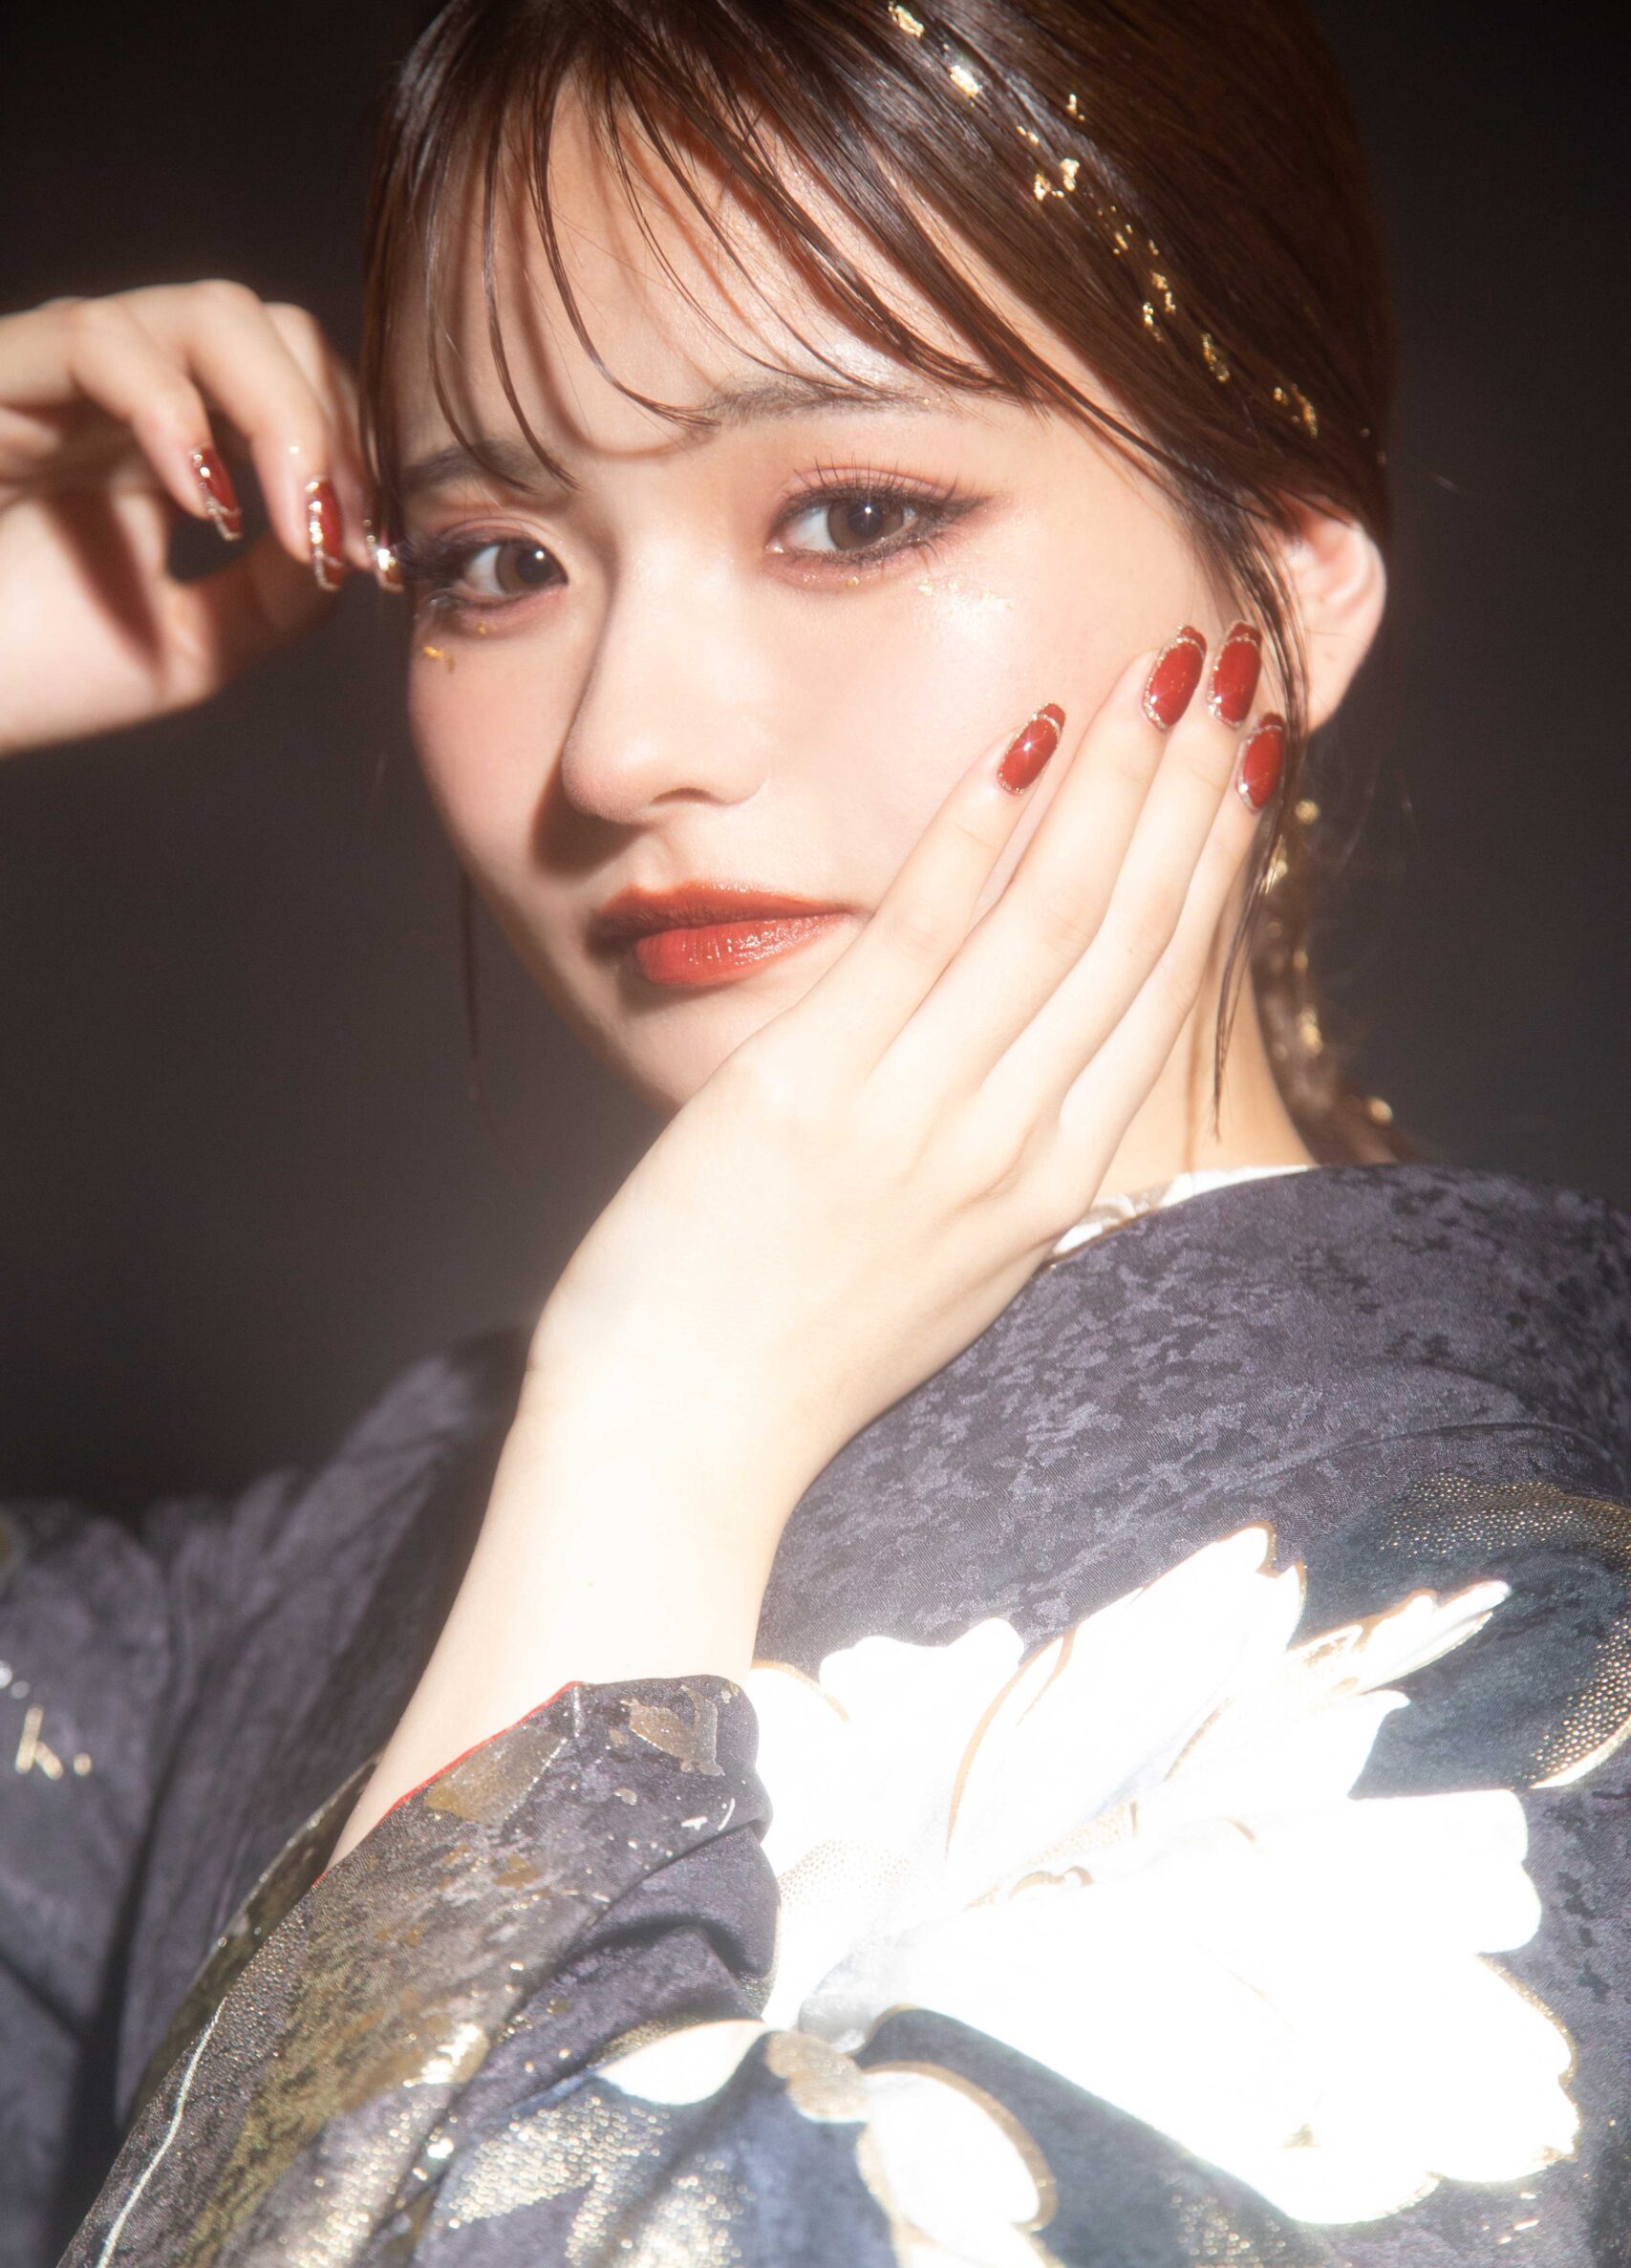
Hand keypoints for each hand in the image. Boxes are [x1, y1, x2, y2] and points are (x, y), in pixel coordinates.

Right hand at [0, 283, 371, 754]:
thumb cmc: (29, 672)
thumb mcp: (197, 643)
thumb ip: (284, 591)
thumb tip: (356, 535)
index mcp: (170, 440)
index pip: (295, 380)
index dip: (353, 447)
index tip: (368, 550)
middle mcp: (123, 387)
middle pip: (270, 325)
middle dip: (331, 424)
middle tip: (336, 535)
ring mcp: (62, 369)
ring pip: (210, 312)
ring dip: (280, 419)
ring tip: (291, 524)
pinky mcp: (1, 371)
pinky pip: (103, 342)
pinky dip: (174, 412)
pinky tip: (203, 502)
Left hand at [337, 632, 1274, 1852]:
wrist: (684, 1442)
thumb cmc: (798, 1359)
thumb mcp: (947, 1269)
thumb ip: (1002, 1164)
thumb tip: (1036, 1067)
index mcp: (1051, 1192)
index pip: (1158, 997)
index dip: (1209, 868)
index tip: (1243, 770)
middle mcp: (1010, 1148)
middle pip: (1129, 937)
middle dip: (1188, 792)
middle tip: (1226, 676)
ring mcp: (918, 1118)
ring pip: (1050, 918)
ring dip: (1112, 782)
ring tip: (1155, 672)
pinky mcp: (811, 1089)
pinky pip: (915, 934)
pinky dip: (973, 834)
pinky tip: (1020, 745)